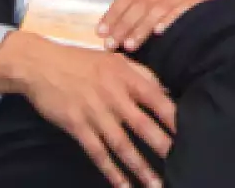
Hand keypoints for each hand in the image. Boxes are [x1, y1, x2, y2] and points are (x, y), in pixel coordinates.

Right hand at [0, 30, 175, 187]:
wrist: (42, 65)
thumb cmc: (82, 61)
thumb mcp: (116, 59)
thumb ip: (142, 74)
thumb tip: (166, 90)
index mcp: (126, 77)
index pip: (157, 98)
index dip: (173, 116)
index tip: (192, 130)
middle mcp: (114, 97)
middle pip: (142, 125)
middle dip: (162, 146)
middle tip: (182, 163)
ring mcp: (95, 114)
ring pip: (122, 145)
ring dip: (139, 167)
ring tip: (155, 184)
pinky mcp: (77, 127)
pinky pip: (97, 153)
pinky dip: (111, 171)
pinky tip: (122, 185)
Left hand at [99, 0, 234, 52]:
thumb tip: (112, 26)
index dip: (115, 13)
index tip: (101, 32)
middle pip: (142, 1)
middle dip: (125, 24)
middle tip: (112, 45)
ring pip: (158, 7)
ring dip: (142, 28)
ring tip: (130, 45)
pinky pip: (181, 9)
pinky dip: (168, 21)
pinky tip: (158, 33)